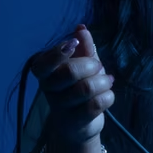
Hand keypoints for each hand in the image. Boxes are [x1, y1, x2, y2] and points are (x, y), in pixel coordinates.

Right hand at [30, 24, 114, 145]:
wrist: (79, 123)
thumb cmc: (78, 86)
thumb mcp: (81, 63)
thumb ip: (82, 46)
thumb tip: (81, 29)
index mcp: (44, 72)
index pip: (44, 63)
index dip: (60, 52)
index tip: (75, 45)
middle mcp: (48, 89)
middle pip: (70, 72)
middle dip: (91, 66)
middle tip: (98, 67)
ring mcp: (61, 107)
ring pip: (86, 88)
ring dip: (103, 81)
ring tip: (107, 81)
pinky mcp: (75, 122)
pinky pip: (97, 104)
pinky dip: (108, 96)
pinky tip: (108, 94)